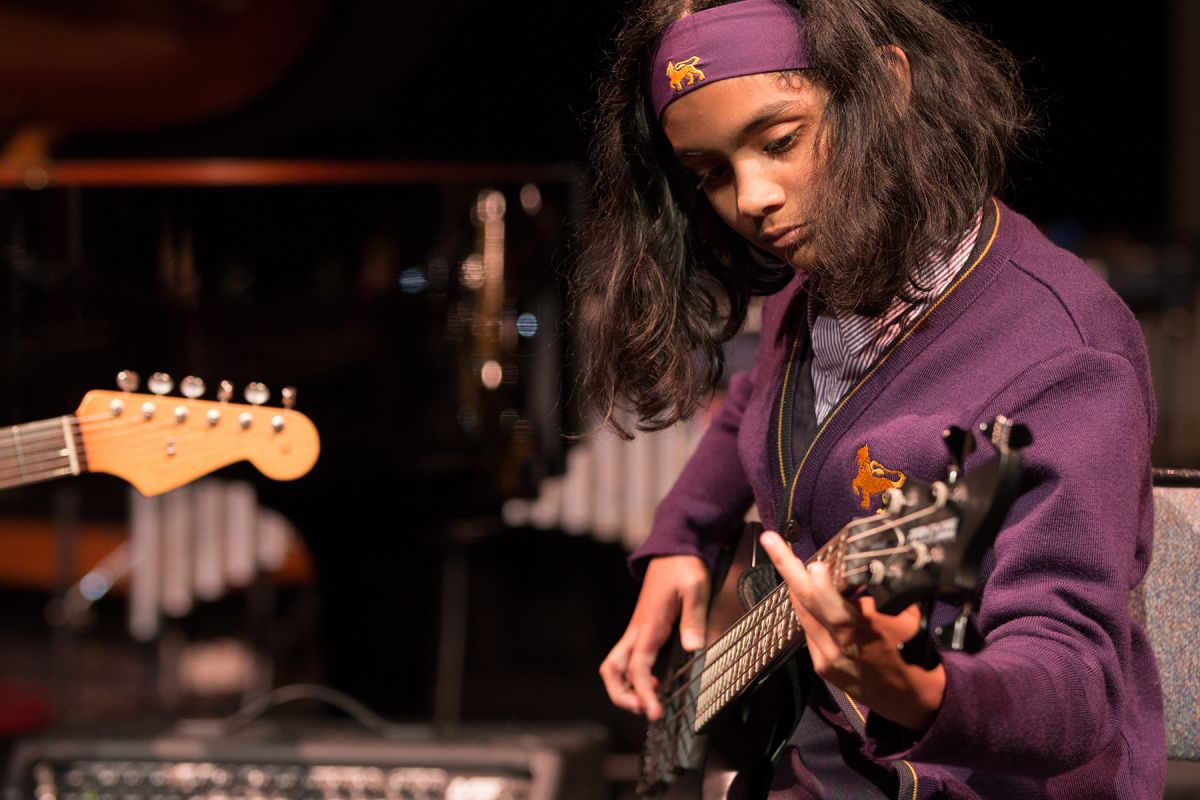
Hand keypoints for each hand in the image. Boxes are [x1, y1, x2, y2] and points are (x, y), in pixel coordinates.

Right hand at [599, 555, 709, 719]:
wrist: (673, 547)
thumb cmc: (683, 566)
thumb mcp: (695, 589)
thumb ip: (694, 619)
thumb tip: (693, 649)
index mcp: (649, 625)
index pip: (638, 667)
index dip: (643, 693)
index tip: (654, 712)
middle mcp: (638, 630)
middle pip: (612, 670)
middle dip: (622, 695)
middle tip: (646, 711)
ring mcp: (637, 629)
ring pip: (616, 665)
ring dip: (625, 687)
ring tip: (649, 701)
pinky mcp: (642, 628)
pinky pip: (629, 657)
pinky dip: (634, 676)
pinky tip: (655, 682)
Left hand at [758, 530, 945, 731]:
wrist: (904, 696)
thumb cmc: (911, 651)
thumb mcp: (907, 618)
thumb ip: (882, 596)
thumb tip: (863, 570)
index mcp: (867, 632)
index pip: (840, 608)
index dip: (823, 588)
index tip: (816, 566)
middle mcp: (841, 644)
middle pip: (808, 601)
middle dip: (786, 567)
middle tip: (770, 539)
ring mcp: (826, 656)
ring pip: (803, 612)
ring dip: (796, 584)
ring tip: (784, 556)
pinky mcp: (820, 665)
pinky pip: (808, 628)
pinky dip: (809, 609)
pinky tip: (810, 596)